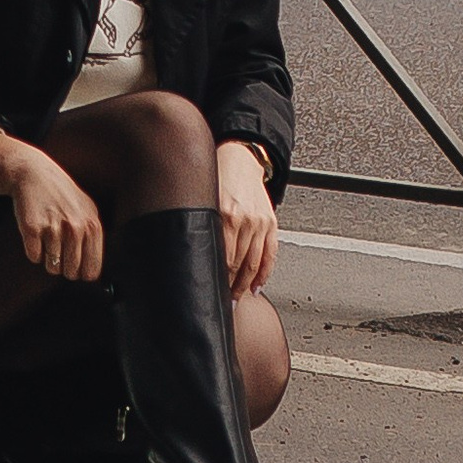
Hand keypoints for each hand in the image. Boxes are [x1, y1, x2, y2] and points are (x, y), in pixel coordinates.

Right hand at [0, 131, 105, 283]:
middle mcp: (75, 228)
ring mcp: (53, 228)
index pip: (90, 271)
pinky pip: (34, 257)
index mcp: (92, 226)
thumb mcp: (87, 211)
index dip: (81, 272)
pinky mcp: (32, 229)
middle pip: (70, 272)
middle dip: (64, 265)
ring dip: (48, 256)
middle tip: (59, 246)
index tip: (75, 265)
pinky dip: (33, 249)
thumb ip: (93, 239)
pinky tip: (36, 231)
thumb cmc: (62, 194)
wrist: (34, 173)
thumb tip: (92, 273)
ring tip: (47, 235)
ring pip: (52, 267)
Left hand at [216, 139, 278, 298]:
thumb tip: (191, 254)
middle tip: (222, 304)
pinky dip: (264, 274)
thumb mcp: (204, 200)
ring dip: (244, 286)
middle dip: (228, 288)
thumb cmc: (218, 179)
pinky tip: (256, 287)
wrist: (240, 158)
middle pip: (237, 265)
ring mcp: (261, 223)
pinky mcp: (272, 224)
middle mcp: (245, 220)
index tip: (210, 292)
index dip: (216, 279)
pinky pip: (270, 256)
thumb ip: (201, 224)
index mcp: (225, 214)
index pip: (221, 258)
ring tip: (236, 300)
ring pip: (254, 265)